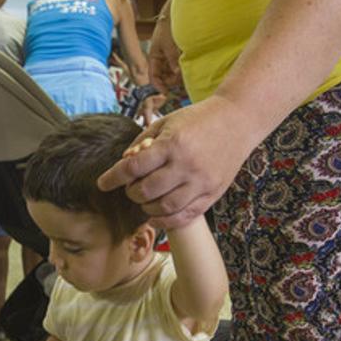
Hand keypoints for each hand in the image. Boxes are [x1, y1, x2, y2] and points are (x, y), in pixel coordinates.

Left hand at [97, 95, 251, 229]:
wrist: (237, 121)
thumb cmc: (196, 119)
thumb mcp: (166, 122)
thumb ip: (142, 142)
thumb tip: (124, 164)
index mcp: (172, 144)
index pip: (134, 167)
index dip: (113, 178)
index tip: (103, 183)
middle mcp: (186, 165)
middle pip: (147, 191)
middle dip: (132, 192)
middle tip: (131, 188)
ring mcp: (201, 181)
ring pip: (165, 207)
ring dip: (147, 208)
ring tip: (145, 200)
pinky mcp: (213, 193)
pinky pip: (185, 215)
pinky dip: (167, 221)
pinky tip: (157, 216)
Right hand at [147, 15, 181, 92]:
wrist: (176, 15)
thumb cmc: (167, 27)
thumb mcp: (168, 45)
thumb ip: (172, 59)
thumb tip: (176, 74)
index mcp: (154, 57)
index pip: (153, 76)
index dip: (158, 85)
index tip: (165, 92)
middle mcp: (162, 60)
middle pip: (164, 77)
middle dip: (170, 81)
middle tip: (179, 82)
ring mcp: (170, 58)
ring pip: (172, 74)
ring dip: (177, 76)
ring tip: (184, 74)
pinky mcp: (178, 56)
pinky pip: (179, 68)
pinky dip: (183, 70)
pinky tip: (187, 68)